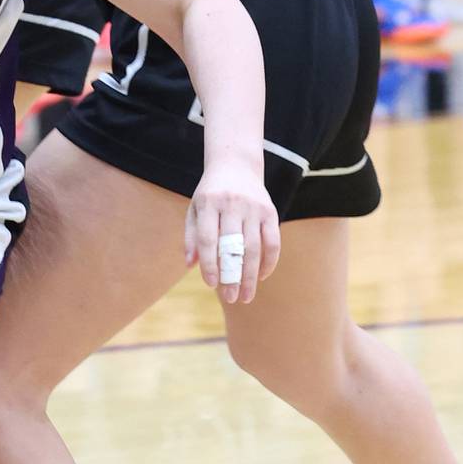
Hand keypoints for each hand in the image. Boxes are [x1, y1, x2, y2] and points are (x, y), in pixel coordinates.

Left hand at [184, 159, 279, 305]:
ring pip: (254, 247)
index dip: (210, 264)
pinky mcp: (270, 211)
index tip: (211, 284)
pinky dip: (269, 262)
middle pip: (233, 246)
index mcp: (209, 203)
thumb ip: (191, 236)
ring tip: (246, 296)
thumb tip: (190, 265)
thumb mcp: (195, 209)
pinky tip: (261, 277)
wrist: (236, 165)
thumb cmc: (210, 193)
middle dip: (232, 275)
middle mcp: (232, 204)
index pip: (208, 239)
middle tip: (231, 298)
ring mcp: (254, 207)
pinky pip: (273, 241)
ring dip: (251, 275)